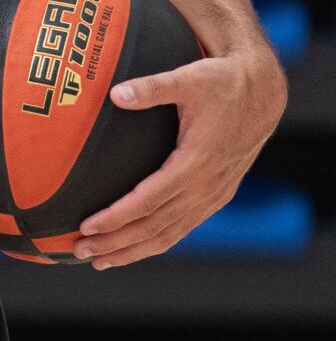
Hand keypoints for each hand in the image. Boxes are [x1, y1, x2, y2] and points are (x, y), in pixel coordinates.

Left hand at [72, 37, 287, 267]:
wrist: (262, 94)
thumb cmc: (223, 83)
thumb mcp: (189, 79)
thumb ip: (152, 88)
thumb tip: (116, 94)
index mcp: (197, 162)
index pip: (149, 200)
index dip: (117, 217)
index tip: (87, 228)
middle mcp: (206, 186)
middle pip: (155, 226)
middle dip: (116, 242)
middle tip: (79, 251)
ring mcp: (213, 195)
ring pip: (169, 234)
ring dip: (133, 250)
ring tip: (99, 261)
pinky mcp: (216, 196)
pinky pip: (183, 228)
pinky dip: (156, 242)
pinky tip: (133, 249)